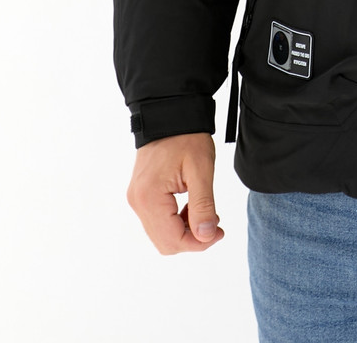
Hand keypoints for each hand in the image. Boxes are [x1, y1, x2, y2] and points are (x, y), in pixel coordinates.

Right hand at [126, 132, 223, 254]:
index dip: (199, 243)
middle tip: (215, 223)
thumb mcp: (201, 169)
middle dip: (193, 239)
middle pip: (165, 243)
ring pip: (161, 235)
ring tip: (205, 211)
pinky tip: (191, 206)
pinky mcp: (140, 195)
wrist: (170, 113)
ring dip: (185, 231)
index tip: (219, 232)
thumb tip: (206, 236)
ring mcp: (137, 199)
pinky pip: (157, 221)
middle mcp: (137, 202)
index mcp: (149, 197)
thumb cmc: (187, 137)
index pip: (173, 240)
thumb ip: (203, 205)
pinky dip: (176, 222)